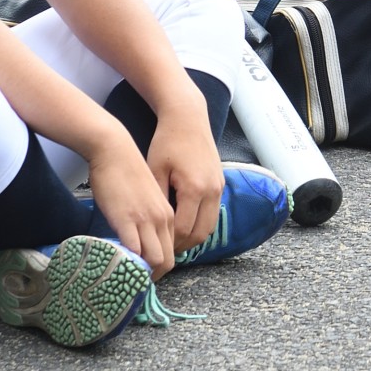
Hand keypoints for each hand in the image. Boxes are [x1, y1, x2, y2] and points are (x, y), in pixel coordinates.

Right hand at [85, 131, 177, 273]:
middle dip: (153, 276)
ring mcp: (146, 220)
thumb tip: (140, 240)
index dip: (159, 267)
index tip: (144, 273)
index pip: (172, 252)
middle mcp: (162, 219)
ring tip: (126, 278)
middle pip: (166, 261)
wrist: (114, 150)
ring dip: (142, 273)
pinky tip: (117, 266)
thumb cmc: (126, 171)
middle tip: (135, 282)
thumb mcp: (145, 198)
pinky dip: (128, 263)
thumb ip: (147, 218)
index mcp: (168, 215)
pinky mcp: (127, 219)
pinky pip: (133, 251)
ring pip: (155, 260)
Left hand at [145, 104, 224, 264]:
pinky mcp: (220, 183)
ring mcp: (218, 187)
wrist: (188, 118)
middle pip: (200, 233)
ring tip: (173, 242)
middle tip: (164, 252)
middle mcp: (211, 190)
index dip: (169, 243)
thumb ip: (156, 199)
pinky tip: (183, 224)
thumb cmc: (167, 141)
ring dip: (193, 237)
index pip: (183, 230)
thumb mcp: (155, 170)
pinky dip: (200, 223)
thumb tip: (151, 226)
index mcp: (194, 189)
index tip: (154, 248)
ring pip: (209, 226)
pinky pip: (212, 213)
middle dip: (182, 246)